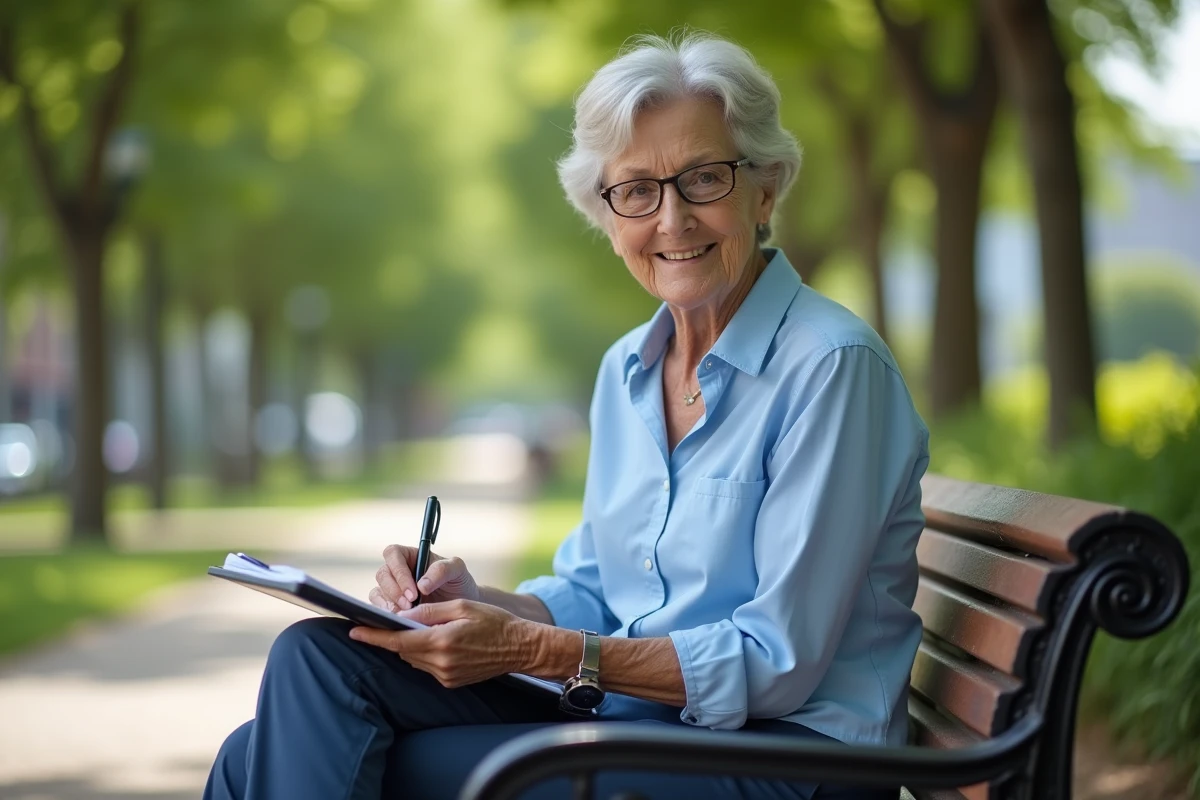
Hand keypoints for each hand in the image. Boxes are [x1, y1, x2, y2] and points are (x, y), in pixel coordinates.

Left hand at [349, 600, 536, 687]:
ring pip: (414, 659)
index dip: (373, 636)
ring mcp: (445, 676)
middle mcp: (440, 663)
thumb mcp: (462, 606)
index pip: (397, 640)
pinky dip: (424, 653)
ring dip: (410, 644)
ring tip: (417, 629)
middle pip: (403, 650)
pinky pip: (427, 667)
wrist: (520, 648)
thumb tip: (404, 613)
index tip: (354, 631)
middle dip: (393, 636)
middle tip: (385, 622)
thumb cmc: (494, 622)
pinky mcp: (451, 682)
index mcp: (441, 641)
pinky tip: (435, 642)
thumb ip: (430, 610)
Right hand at [370, 544, 479, 611]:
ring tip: (405, 617)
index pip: (393, 554)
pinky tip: (400, 623)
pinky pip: (379, 609)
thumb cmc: (458, 583)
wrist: (461, 608)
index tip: (413, 592)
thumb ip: (442, 570)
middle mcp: (397, 571)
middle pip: (382, 575)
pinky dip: (386, 616)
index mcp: (410, 555)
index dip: (399, 572)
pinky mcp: (390, 606)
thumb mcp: (457, 570)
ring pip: (377, 593)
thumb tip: (422, 585)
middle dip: (394, 592)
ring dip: (388, 606)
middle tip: (410, 606)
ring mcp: (391, 589)